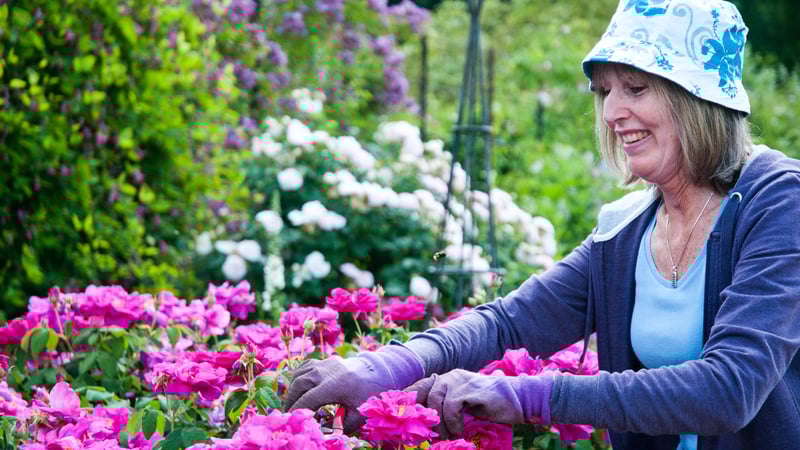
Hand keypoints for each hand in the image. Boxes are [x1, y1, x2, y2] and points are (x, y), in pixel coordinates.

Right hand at [285, 345, 423, 432]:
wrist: (379, 372)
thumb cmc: (369, 395)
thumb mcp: (359, 414)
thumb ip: (341, 427)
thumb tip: (323, 433)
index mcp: (335, 385)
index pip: (308, 399)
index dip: (298, 411)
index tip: (293, 420)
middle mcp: (326, 372)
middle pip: (299, 385)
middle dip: (291, 400)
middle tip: (288, 414)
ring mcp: (324, 364)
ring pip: (299, 374)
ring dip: (292, 389)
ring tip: (292, 404)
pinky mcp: (324, 361)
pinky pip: (304, 367)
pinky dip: (297, 377)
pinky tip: (298, 388)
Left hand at [405, 369, 553, 438]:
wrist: (517, 399)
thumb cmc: (491, 406)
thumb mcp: (464, 407)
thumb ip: (447, 409)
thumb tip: (429, 427)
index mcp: (446, 379)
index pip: (419, 387)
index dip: (407, 399)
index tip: (401, 416)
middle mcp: (449, 376)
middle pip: (423, 394)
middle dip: (422, 416)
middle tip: (427, 436)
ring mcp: (458, 381)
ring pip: (435, 402)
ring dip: (440, 424)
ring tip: (447, 437)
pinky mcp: (468, 390)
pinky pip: (451, 407)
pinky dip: (452, 423)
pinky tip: (459, 432)